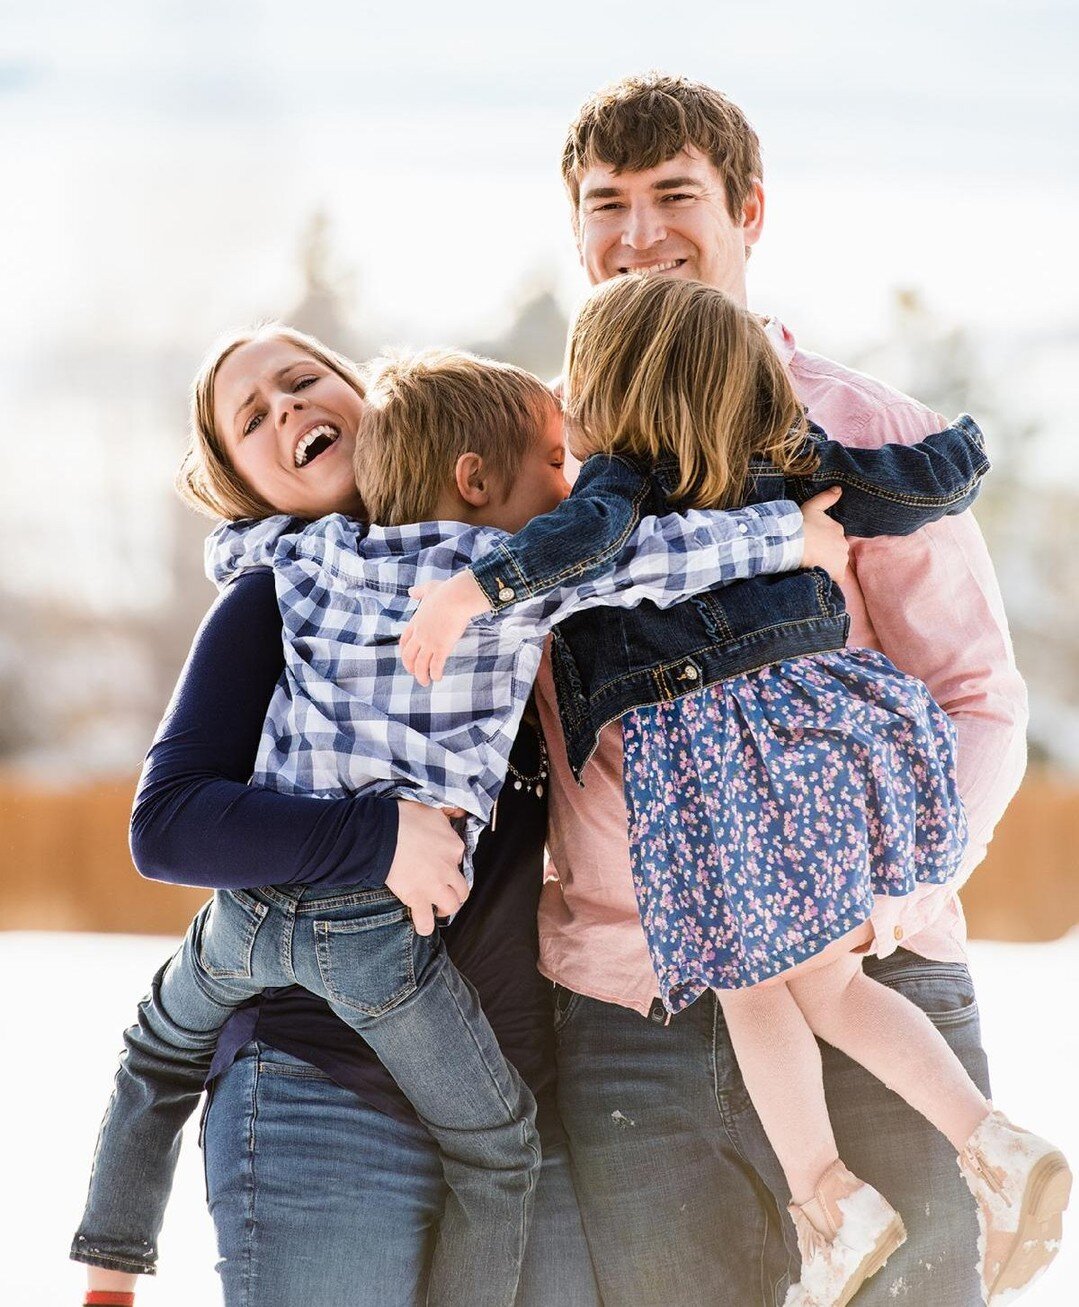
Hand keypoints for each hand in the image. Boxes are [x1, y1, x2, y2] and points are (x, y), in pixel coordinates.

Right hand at [385, 800, 468, 935]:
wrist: (382, 833)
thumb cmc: (404, 818)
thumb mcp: (432, 809)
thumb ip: (448, 814)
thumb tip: (458, 813)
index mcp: (454, 846)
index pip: (459, 858)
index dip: (449, 862)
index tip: (439, 862)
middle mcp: (449, 868)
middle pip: (461, 887)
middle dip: (455, 891)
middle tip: (445, 890)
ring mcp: (434, 886)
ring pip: (451, 905)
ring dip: (445, 908)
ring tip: (438, 908)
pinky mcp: (417, 898)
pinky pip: (425, 920)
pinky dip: (424, 925)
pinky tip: (422, 925)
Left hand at [400, 570, 491, 685]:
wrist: (457, 597)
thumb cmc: (446, 591)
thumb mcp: (428, 589)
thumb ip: (419, 592)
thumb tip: (411, 591)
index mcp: (415, 622)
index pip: (404, 642)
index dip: (404, 653)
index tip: (408, 659)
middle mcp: (419, 635)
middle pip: (408, 656)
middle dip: (410, 668)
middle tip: (416, 674)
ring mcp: (429, 642)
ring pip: (420, 665)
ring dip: (422, 676)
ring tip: (426, 682)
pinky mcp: (441, 647)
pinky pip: (435, 666)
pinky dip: (435, 674)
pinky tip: (438, 678)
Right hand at [799, 487, 848, 581]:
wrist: (795, 543)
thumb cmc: (801, 524)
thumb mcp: (812, 506)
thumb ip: (826, 497)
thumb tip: (839, 489)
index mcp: (838, 529)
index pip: (834, 537)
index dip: (823, 541)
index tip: (812, 543)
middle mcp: (843, 543)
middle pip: (836, 550)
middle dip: (827, 553)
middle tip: (811, 555)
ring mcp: (841, 559)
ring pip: (836, 563)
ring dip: (828, 565)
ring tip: (813, 564)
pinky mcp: (838, 572)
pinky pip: (837, 577)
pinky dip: (830, 577)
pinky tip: (819, 574)